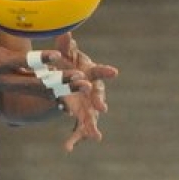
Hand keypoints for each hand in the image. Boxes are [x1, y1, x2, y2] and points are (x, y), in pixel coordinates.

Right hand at [0, 11, 74, 94]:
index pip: (21, 62)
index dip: (38, 60)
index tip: (57, 56)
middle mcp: (10, 79)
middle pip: (38, 84)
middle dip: (59, 82)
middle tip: (81, 78)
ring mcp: (17, 87)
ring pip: (44, 91)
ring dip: (65, 90)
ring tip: (86, 85)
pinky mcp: (22, 89)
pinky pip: (42, 95)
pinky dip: (59, 97)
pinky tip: (77, 98)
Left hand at [53, 32, 117, 151]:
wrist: (67, 81)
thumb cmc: (68, 64)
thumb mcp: (65, 54)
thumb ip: (65, 45)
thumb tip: (65, 31)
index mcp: (90, 73)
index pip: (99, 72)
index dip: (106, 72)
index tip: (114, 72)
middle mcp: (92, 91)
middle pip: (97, 97)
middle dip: (99, 102)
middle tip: (102, 108)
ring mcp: (87, 106)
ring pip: (91, 117)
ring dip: (92, 126)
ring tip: (95, 136)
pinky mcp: (79, 118)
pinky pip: (76, 130)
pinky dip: (73, 139)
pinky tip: (67, 148)